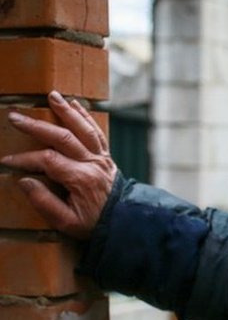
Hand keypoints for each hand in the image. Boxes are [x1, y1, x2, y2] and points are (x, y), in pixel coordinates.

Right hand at [1, 91, 117, 238]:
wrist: (125, 222)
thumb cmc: (93, 224)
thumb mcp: (67, 223)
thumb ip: (44, 202)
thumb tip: (24, 181)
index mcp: (81, 179)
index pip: (47, 160)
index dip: (25, 158)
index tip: (7, 160)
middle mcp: (93, 163)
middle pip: (63, 137)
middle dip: (36, 126)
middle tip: (14, 117)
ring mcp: (101, 158)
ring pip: (83, 129)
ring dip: (66, 111)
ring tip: (51, 95)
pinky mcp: (106, 156)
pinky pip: (96, 132)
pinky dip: (86, 117)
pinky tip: (75, 104)